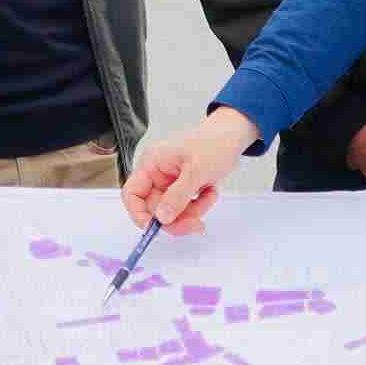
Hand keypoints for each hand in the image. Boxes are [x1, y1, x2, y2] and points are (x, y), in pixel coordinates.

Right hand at [120, 107, 258, 234]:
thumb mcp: (196, 171)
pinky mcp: (182, 187)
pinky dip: (199, 205)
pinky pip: (185, 207)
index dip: (138, 213)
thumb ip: (177, 196)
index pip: (131, 193)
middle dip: (177, 217)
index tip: (155, 228)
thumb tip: (161, 218)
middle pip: (155, 208)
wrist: (233, 136)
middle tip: (196, 223)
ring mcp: (169, 182)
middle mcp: (157, 173)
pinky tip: (211, 191)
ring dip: (192, 211)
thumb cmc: (214, 143)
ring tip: (210, 196)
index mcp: (152, 163)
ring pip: (172, 211)